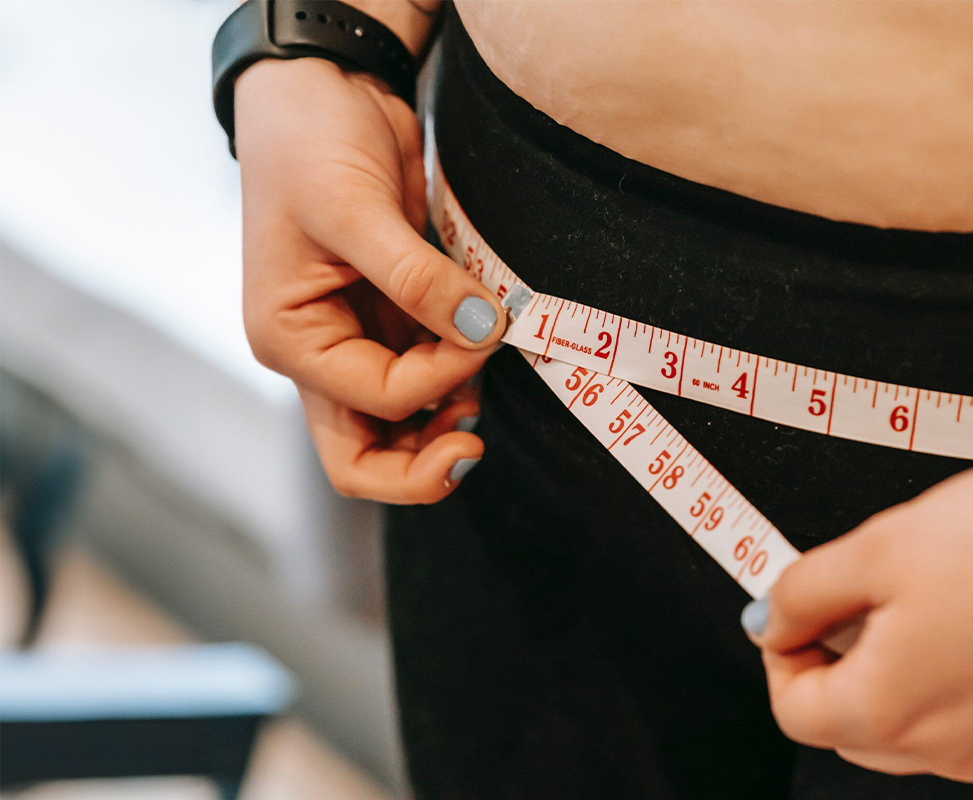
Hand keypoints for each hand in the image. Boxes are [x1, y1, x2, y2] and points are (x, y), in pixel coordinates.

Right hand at [235, 57, 504, 503]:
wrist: (324, 94)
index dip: (439, 377)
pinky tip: (481, 354)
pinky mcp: (395, 318)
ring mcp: (359, 340)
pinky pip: (428, 375)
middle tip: (473, 445)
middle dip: (422, 465)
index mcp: (290, 339)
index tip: (483, 328)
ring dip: (447, 419)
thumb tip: (481, 328)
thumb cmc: (308, 145)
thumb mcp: (354, 210)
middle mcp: (320, 353)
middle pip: (365, 457)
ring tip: (484, 385)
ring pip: (401, 427)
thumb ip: (416, 278)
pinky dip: (458, 379)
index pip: (374, 399)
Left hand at [746, 401, 972, 781]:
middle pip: (848, 725)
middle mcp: (947, 749)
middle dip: (834, 663)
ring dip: (890, 670)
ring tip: (919, 595)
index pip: (793, 710)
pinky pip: (967, 717)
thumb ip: (803, 592)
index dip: (782, 650)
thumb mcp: (876, 547)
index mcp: (890, 712)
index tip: (793, 611)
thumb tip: (772, 616)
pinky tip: (969, 612)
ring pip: (909, 724)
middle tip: (852, 596)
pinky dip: (947, 675)